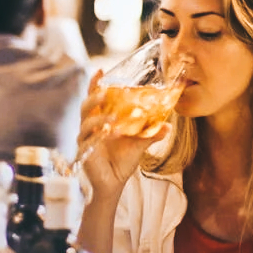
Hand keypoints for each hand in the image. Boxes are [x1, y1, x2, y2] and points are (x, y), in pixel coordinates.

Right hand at [79, 70, 170, 194]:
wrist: (113, 182)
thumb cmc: (123, 160)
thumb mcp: (140, 144)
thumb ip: (151, 134)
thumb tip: (168, 126)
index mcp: (101, 119)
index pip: (95, 98)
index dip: (95, 84)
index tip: (101, 70)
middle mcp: (90, 127)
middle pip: (85, 106)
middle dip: (93, 97)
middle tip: (104, 92)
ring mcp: (85, 139)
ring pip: (86, 123)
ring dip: (98, 119)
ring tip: (112, 120)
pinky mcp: (84, 153)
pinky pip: (87, 142)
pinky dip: (97, 138)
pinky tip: (107, 136)